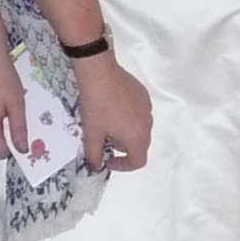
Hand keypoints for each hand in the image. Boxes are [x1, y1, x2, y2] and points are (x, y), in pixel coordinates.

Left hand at [75, 53, 151, 173]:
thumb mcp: (91, 134)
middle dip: (122, 147)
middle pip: (140, 145)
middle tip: (104, 139)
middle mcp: (147, 123)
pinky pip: (139, 113)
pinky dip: (129, 117)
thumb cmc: (96, 105)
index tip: (109, 160)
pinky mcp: (143, 94)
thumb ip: (94, 155)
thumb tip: (94, 167)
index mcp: (137, 137)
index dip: (123, 166)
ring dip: (126, 132)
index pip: (138, 161)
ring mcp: (147, 107)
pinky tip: (113, 107)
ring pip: (139, 128)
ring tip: (107, 122)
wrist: (99, 73)